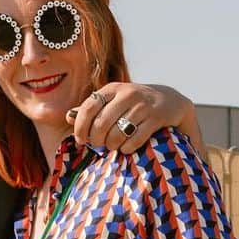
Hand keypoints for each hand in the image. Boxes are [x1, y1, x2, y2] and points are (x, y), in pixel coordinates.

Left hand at [66, 82, 203, 156]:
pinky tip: (126, 148)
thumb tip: (68, 116)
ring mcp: (143, 106)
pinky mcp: (156, 118)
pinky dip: (127, 148)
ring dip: (112, 146)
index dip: (80, 127)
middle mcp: (127, 94)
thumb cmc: (133, 106)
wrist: (169, 101)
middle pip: (101, 124)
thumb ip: (91, 109)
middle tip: (99, 145)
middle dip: (97, 140)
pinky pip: (134, 140)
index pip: (88, 107)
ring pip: (117, 134)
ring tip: (114, 146)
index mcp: (112, 89)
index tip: (81, 140)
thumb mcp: (113, 102)